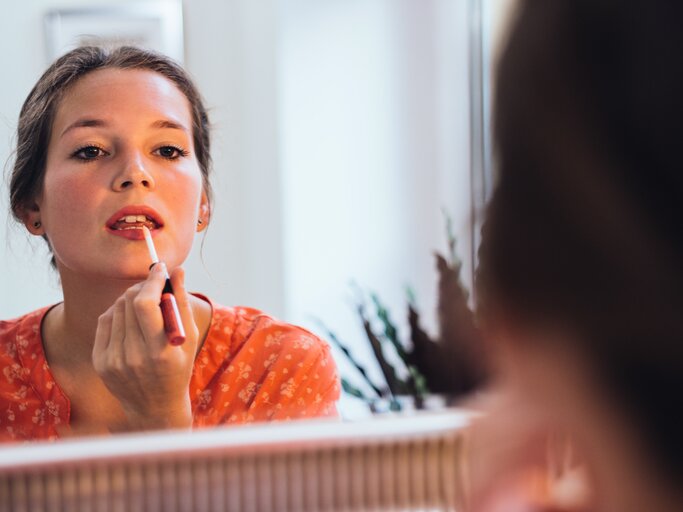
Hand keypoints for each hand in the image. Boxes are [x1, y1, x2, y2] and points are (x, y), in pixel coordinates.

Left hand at [92, 263, 198, 430]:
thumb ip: (182, 302)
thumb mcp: (188, 338)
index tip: (160, 269)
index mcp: (159, 352)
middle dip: (143, 287)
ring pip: (116, 309)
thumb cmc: (179, 368)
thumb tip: (177, 271)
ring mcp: (113, 360)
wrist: (155, 407)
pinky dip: (119, 313)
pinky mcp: (100, 362)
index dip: (151, 281)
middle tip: (156, 285)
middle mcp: (133, 356)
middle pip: (128, 303)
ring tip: (146, 307)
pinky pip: (106, 321)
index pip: (145, 305)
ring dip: (132, 299)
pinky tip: (132, 320)